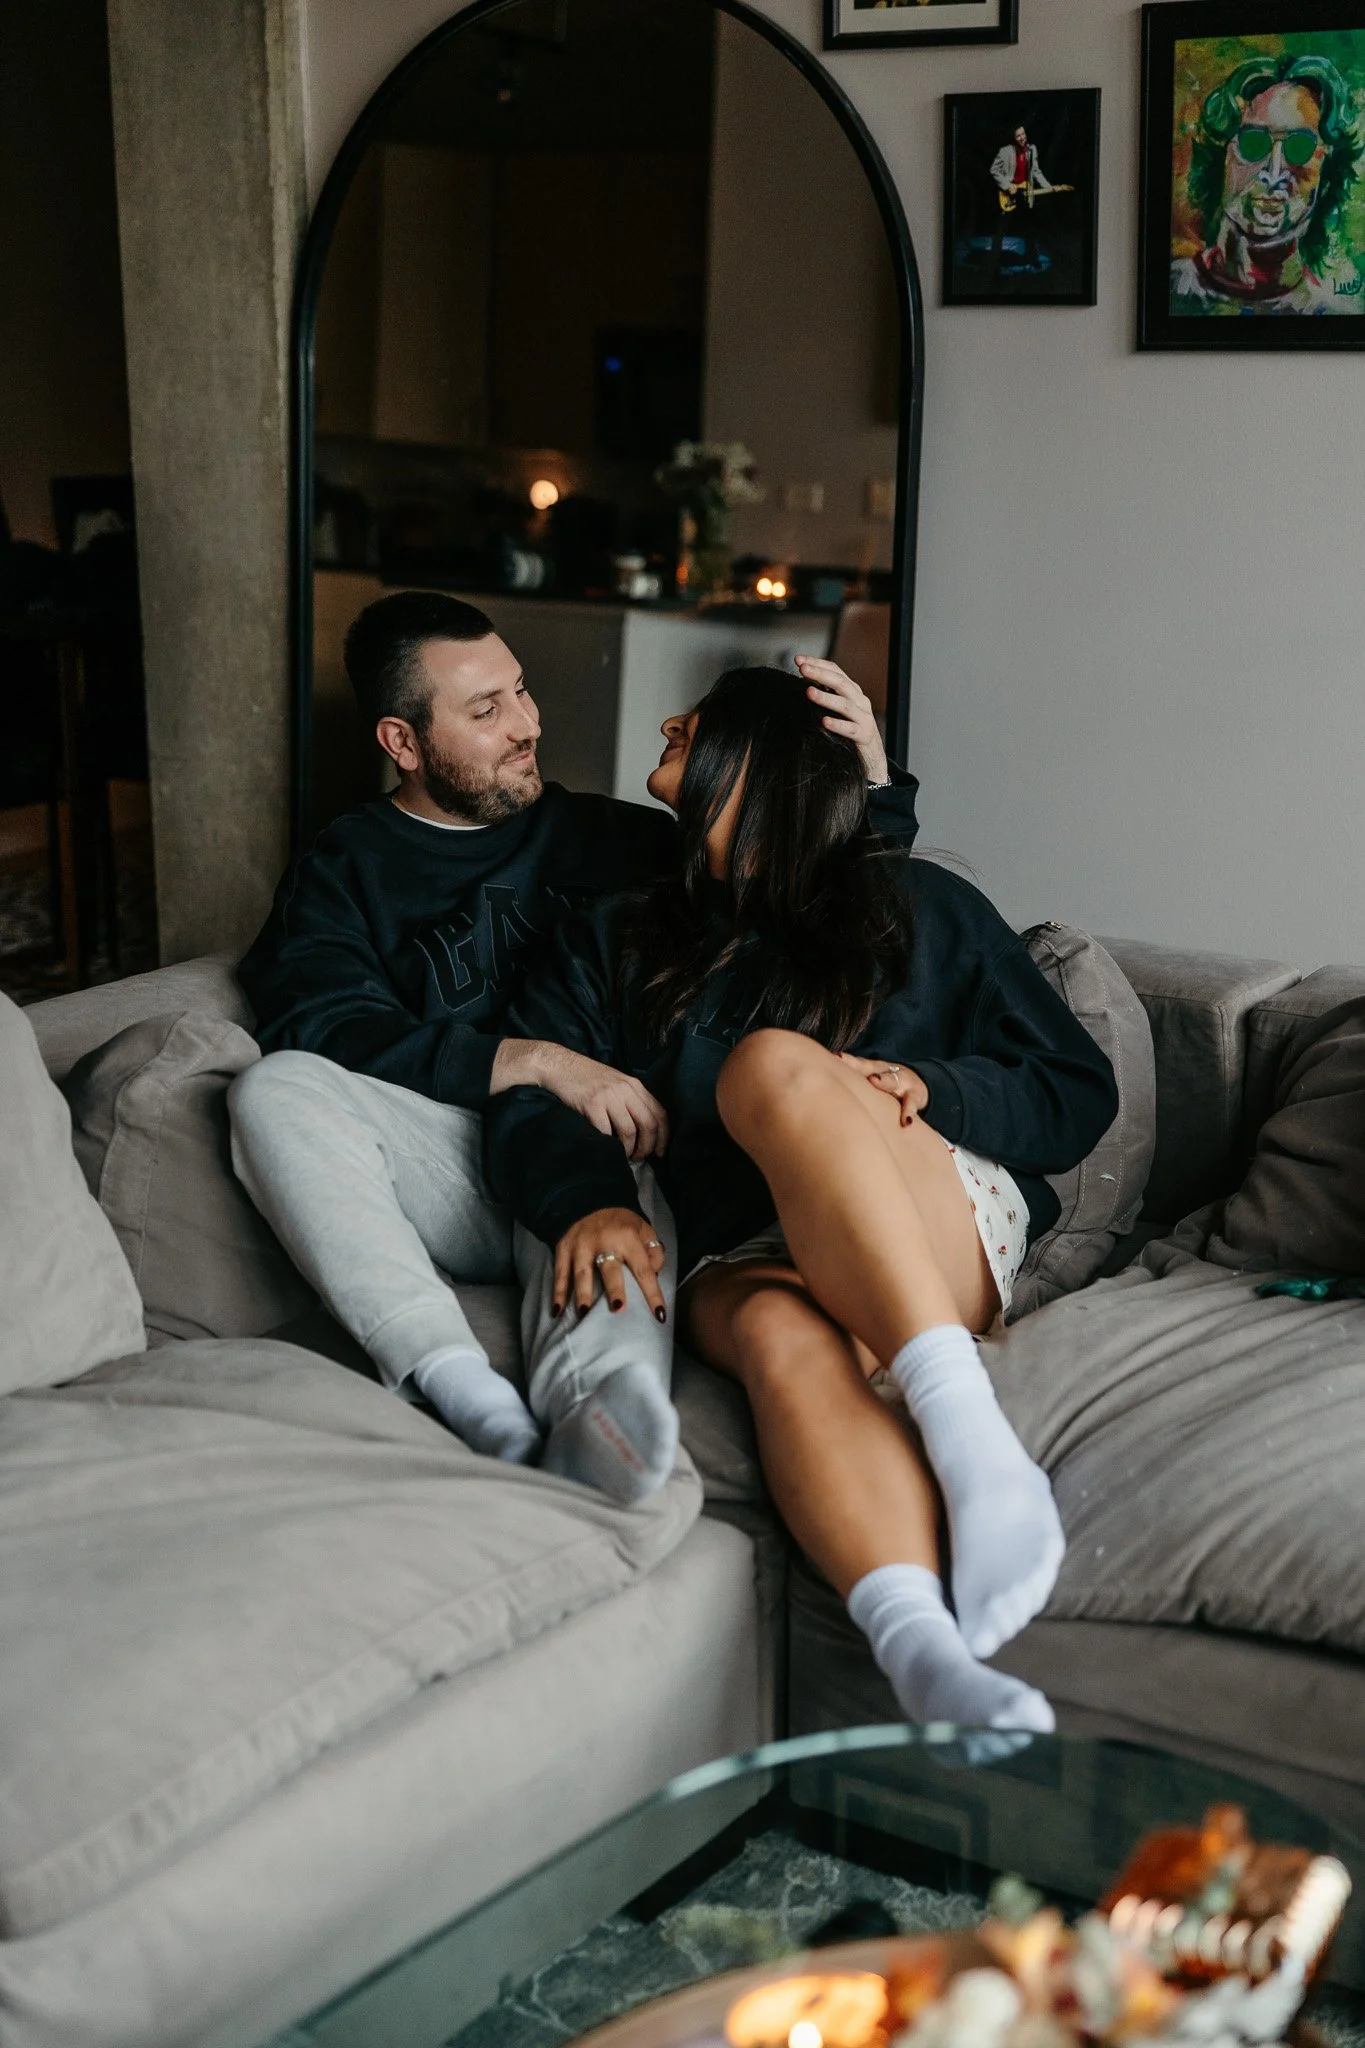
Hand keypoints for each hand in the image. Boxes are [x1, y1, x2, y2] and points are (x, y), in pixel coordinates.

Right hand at [491, 1041, 668, 1159]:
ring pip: (629, 1131)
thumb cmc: (587, 1077)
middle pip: (648, 1124)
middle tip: (640, 1158)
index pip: (660, 1113)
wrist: (560, 1065)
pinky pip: (606, 1131)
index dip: (663, 1136)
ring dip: (629, 1149)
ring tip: (624, 1156)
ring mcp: (609, 1096)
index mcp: (634, 1085)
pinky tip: (607, 1148)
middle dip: (648, 1146)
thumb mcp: (616, 1083)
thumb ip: (631, 1100)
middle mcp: (625, 1090)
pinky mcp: (591, 1104)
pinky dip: (609, 1144)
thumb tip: (644, 1130)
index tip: (660, 1151)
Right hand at [553, 1207, 667, 1320]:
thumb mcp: (645, 1231)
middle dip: (614, 1288)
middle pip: (610, 1268)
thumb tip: (654, 1276)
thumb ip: (654, 1253)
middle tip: (617, 1309)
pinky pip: (560, 1272)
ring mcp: (581, 1245)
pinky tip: (557, 1310)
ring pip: (582, 1272)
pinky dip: (557, 1292)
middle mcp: (604, 1241)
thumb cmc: (622, 1224)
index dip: (652, 1292)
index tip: (659, 1314)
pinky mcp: (564, 1248)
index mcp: (628, 1237)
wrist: (591, 1201)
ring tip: (583, 1313)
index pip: (643, 1269)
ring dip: (583, 1293)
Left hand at [796, 655, 888, 784]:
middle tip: (802, 668)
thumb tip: (801, 682)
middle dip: (820, 674)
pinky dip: (838, 725)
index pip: (836, 671)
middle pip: (841, 683)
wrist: (872, 759)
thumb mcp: (837, 711)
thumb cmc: (850, 733)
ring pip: (845, 705)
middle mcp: (860, 702)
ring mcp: (864, 719)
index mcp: (853, 692)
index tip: (798, 659)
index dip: (818, 663)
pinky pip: (851, 730)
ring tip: (809, 692)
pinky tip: (824, 722)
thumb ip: (825, 696)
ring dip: (826, 697)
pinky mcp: (865, 736)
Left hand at [838, 1051, 928, 1125]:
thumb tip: (812, 1088)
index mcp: (870, 1070)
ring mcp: (900, 1082)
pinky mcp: (915, 1096)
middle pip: (869, 1067)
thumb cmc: (885, 1085)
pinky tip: (906, 1122)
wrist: (918, 1085)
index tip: (830, 1057)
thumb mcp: (868, 1080)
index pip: (853, 1064)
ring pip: (891, 1079)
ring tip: (875, 1081)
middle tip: (841, 1061)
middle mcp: (884, 1072)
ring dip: (883, 1080)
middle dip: (856, 1065)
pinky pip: (911, 1104)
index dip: (842, 1060)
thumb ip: (848, 1082)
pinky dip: (909, 1113)